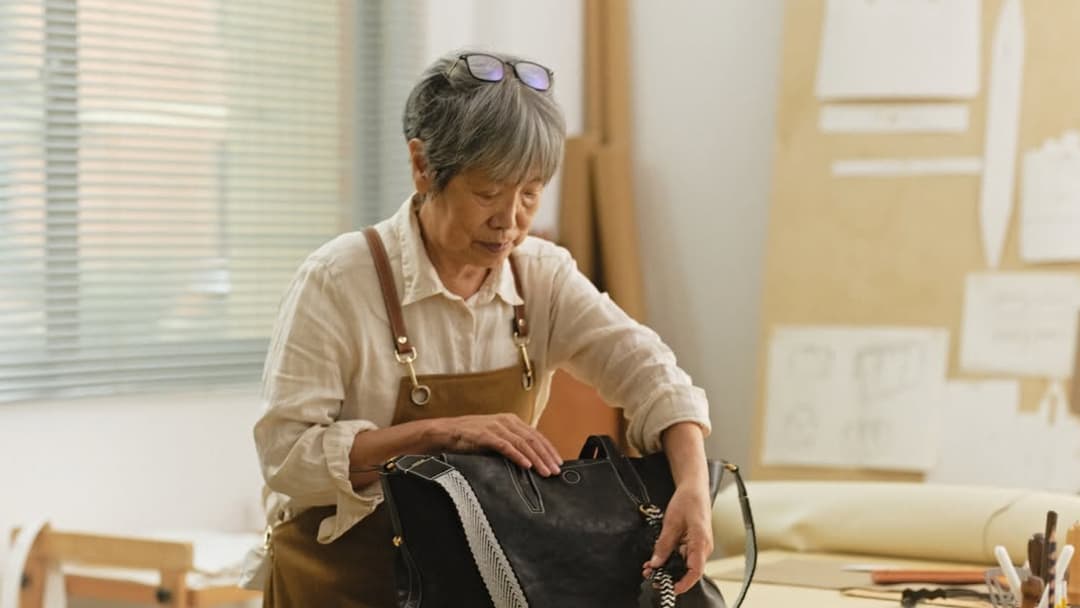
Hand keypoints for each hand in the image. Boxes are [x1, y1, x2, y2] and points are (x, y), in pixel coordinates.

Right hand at [431, 413, 562, 475]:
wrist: (446, 432)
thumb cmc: (470, 437)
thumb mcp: (495, 438)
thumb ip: (511, 444)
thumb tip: (529, 460)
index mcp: (511, 420)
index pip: (536, 435)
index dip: (549, 449)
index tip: (558, 462)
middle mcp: (506, 421)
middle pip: (533, 439)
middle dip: (546, 456)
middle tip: (556, 470)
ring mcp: (496, 427)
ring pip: (523, 443)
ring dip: (536, 459)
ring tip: (545, 471)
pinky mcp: (485, 435)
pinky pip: (506, 446)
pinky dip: (518, 456)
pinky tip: (526, 465)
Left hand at [641, 485, 713, 593]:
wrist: (694, 489)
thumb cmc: (688, 500)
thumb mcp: (671, 522)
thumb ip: (664, 544)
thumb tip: (656, 562)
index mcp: (701, 543)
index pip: (695, 571)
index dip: (684, 583)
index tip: (671, 588)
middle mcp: (703, 548)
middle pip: (688, 570)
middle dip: (670, 575)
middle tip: (651, 575)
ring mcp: (699, 546)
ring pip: (683, 563)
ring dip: (668, 567)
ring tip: (650, 568)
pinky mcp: (693, 544)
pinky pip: (682, 555)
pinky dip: (670, 558)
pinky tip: (657, 559)